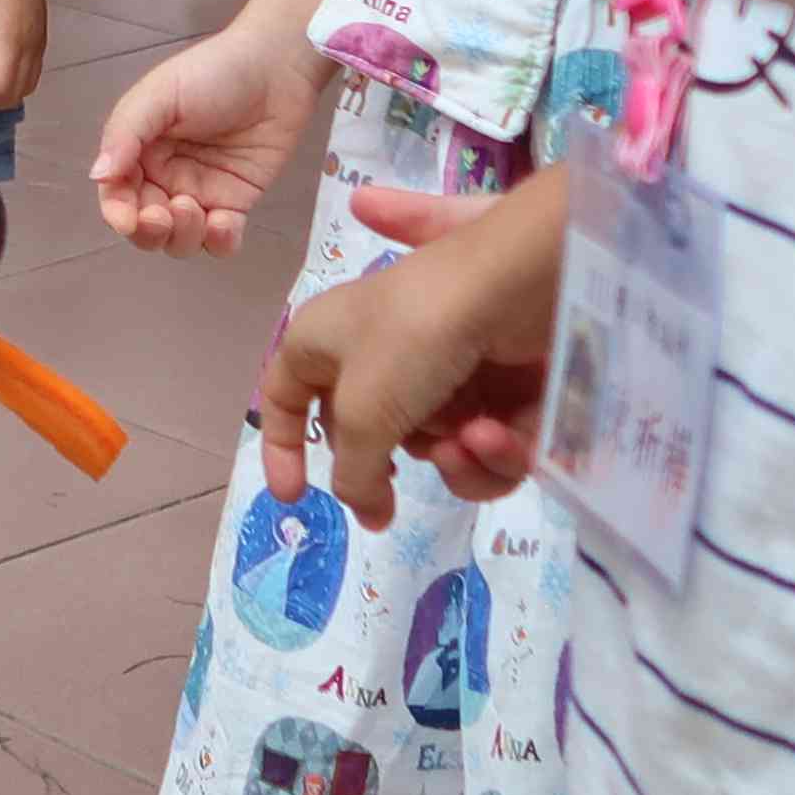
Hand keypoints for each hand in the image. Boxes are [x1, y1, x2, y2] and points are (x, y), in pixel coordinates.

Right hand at [92, 18, 327, 255]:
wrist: (276, 68)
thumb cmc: (212, 72)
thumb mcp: (159, 96)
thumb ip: (125, 134)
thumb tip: (97, 175)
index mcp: (139, 150)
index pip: (117, 193)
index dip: (117, 212)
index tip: (126, 219)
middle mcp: (166, 176)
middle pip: (144, 225)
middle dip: (149, 230)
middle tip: (164, 215)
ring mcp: (202, 192)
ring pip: (181, 239)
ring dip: (183, 236)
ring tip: (196, 208)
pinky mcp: (236, 201)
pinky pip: (222, 240)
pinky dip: (219, 242)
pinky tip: (223, 223)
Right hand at [258, 178, 563, 527]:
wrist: (512, 285)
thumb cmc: (412, 335)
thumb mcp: (362, 411)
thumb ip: (352, 473)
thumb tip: (366, 510)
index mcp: (325, 341)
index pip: (286, 397)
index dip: (283, 448)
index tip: (294, 497)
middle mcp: (380, 353)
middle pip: (371, 435)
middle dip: (390, 459)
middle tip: (397, 482)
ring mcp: (442, 368)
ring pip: (435, 446)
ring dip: (451, 457)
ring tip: (467, 440)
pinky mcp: (498, 384)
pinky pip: (484, 442)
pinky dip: (492, 449)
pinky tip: (497, 435)